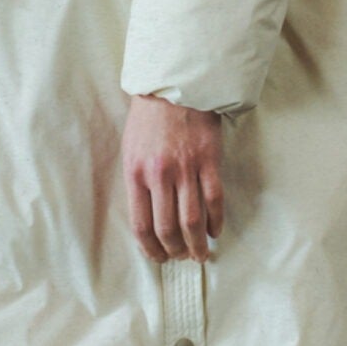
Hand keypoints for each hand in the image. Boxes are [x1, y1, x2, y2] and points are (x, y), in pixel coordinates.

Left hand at [122, 93, 224, 264]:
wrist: (173, 86)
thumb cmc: (148, 119)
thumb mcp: (131, 150)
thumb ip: (137, 182)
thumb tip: (146, 216)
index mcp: (135, 174)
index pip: (141, 224)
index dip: (150, 248)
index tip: (158, 258)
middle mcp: (159, 175)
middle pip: (167, 228)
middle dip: (175, 251)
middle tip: (181, 259)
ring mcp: (186, 168)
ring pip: (192, 219)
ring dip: (197, 243)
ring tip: (201, 255)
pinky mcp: (208, 160)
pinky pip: (214, 199)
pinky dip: (215, 221)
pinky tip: (215, 232)